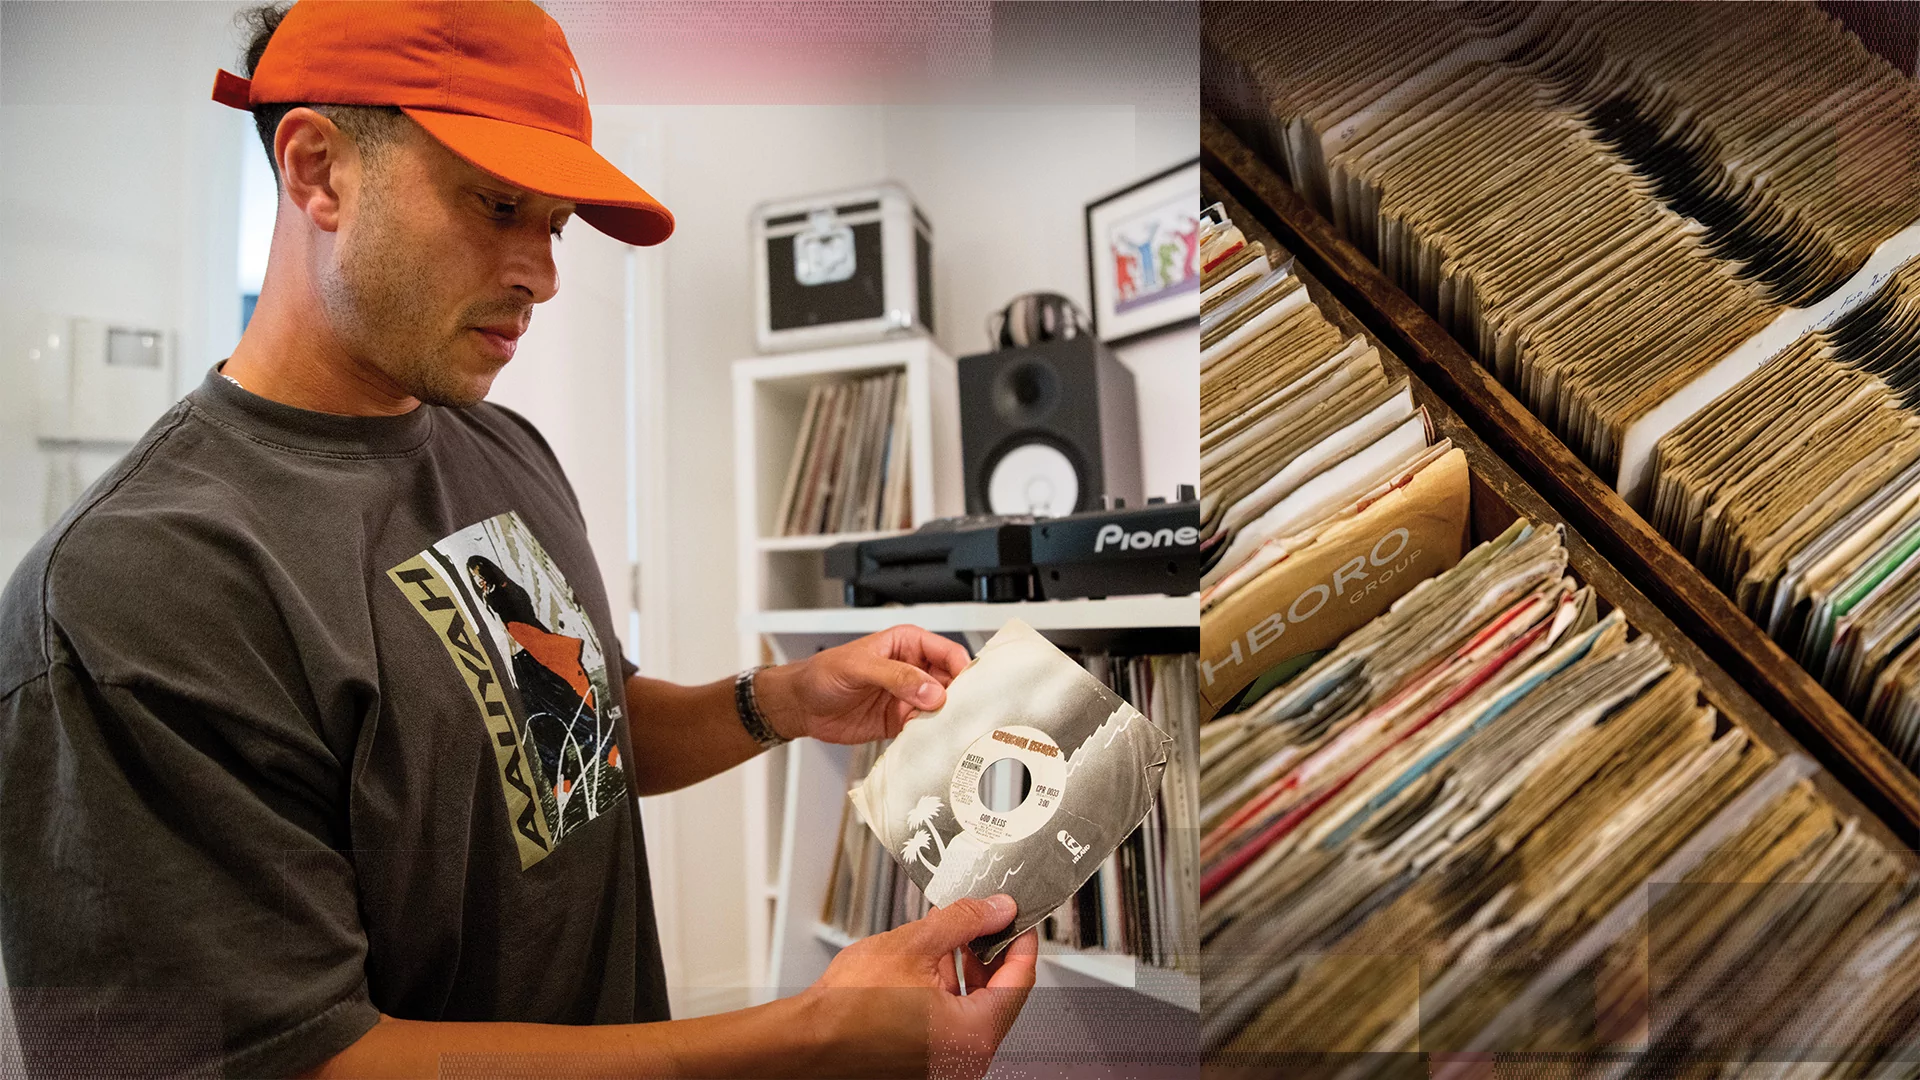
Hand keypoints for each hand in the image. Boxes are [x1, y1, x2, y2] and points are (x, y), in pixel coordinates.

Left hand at [757, 625, 969, 743]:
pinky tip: (933, 741)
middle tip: (966, 714)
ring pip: (942, 707)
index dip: (962, 669)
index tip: (969, 689)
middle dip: (960, 698)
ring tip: (951, 730)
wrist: (801, 706)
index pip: (947, 653)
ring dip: (947, 719)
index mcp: (908, 644)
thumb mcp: (858, 667)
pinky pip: (925, 728)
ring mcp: (909, 697)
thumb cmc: (822, 674)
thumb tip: (929, 690)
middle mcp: (914, 670)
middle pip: (951, 682)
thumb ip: (895, 676)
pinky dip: (931, 735)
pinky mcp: (901, 722)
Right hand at [803, 895, 1038, 1079]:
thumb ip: (964, 921)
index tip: (1017, 918)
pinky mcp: (926, 1063)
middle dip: (989, 951)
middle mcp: (966, 1058)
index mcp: (974, 1035)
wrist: (806, 1040)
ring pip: (974, 1008)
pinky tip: (931, 963)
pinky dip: (947, 991)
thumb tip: (996, 910)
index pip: (1020, 979)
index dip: (1020, 939)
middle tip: (984, 919)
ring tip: (950, 935)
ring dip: (966, 969)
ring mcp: (946, 1065)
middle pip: (999, 994)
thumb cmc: (847, 1009)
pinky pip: (951, 1022)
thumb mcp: (914, 945)